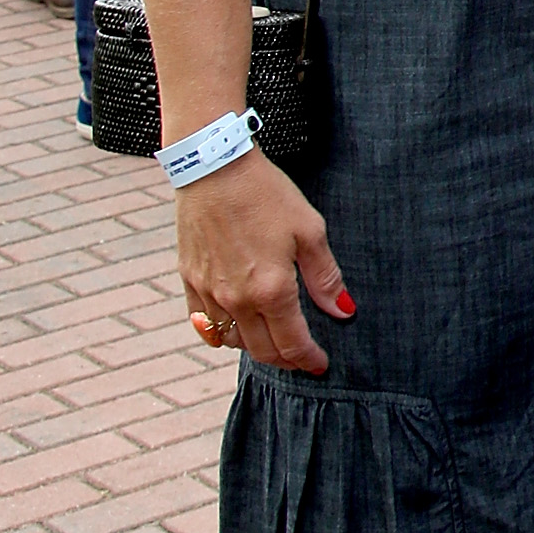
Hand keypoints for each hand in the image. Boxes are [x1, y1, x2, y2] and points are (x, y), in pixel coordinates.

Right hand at [177, 151, 354, 374]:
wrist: (214, 167)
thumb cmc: (266, 194)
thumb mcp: (309, 231)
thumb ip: (326, 277)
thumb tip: (343, 311)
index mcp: (271, 290)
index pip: (292, 344)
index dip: (309, 359)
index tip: (320, 364)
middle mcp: (237, 299)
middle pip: (263, 350)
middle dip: (286, 360)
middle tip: (301, 358)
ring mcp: (209, 292)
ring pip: (232, 342)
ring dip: (254, 348)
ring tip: (272, 340)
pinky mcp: (189, 279)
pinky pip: (203, 324)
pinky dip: (221, 334)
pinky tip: (234, 329)